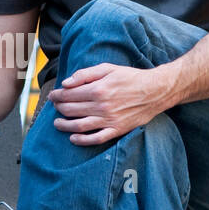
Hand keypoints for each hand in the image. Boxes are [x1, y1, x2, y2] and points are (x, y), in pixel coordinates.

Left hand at [48, 63, 168, 144]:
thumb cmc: (131, 78)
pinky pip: (96, 138)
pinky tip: (73, 138)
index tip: (53, 95)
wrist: (155, 91)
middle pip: (71, 110)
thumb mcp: (108, 68)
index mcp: (98, 89)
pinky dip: (82, 141)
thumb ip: (85, 74)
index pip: (69, 95)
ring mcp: (109, 120)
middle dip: (59, 108)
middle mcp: (102, 106)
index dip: (57, 95)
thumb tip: (66, 83)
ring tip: (57, 123)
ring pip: (79, 126)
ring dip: (64, 125)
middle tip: (55, 106)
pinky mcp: (117, 130)